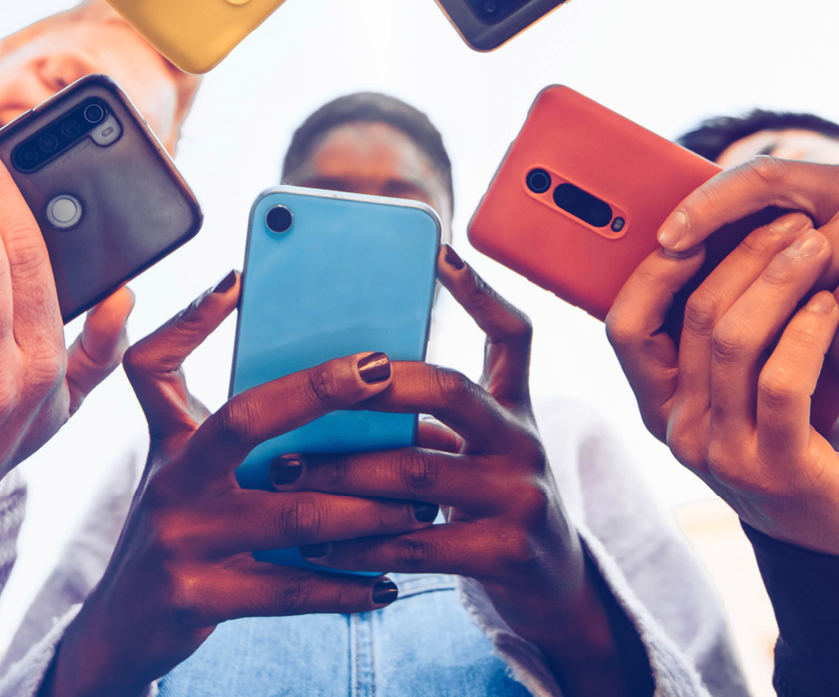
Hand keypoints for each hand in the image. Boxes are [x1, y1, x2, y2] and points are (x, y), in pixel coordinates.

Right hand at [48, 275, 424, 696]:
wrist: (118, 634)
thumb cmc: (178, 538)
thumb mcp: (183, 476)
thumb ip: (233, 435)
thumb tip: (326, 388)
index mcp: (171, 445)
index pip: (156, 366)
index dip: (189, 320)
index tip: (239, 280)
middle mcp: (171, 484)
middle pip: (245, 419)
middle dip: (317, 391)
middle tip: (382, 374)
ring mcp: (181, 541)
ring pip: (292, 514)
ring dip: (367, 508)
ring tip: (420, 504)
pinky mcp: (197, 598)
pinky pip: (289, 590)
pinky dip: (345, 587)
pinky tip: (386, 583)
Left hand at [273, 247, 651, 696]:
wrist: (554, 588)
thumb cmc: (492, 507)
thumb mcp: (480, 451)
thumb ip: (432, 418)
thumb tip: (330, 386)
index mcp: (516, 408)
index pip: (513, 334)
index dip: (480, 291)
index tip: (441, 251)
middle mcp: (524, 442)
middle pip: (449, 391)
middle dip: (375, 386)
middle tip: (314, 387)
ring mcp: (520, 497)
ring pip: (416, 472)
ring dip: (340, 473)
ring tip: (283, 471)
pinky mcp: (506, 553)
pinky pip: (416, 543)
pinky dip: (357, 543)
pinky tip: (313, 544)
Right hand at [607, 212, 838, 555]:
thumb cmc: (795, 434)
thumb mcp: (742, 385)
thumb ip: (721, 331)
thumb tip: (721, 228)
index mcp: (658, 403)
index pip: (625, 325)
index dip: (655, 269)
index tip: (701, 220)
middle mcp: (678, 430)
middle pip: (692, 318)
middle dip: (743, 255)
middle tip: (791, 220)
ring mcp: (722, 455)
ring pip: (733, 342)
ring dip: (779, 281)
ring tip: (817, 246)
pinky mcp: (777, 471)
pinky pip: (781, 383)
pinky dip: (806, 332)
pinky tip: (830, 304)